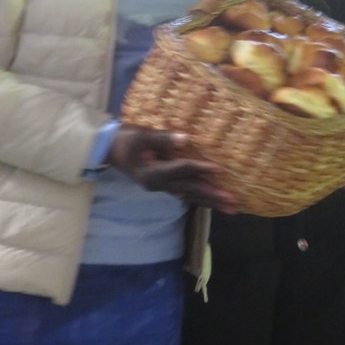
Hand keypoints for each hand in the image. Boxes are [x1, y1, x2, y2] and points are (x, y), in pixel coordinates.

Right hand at [107, 124, 236, 212]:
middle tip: (234, 203)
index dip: (200, 167)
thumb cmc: (126, 140)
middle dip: (213, 197)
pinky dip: (201, 197)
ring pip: (191, 196)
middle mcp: (159, 185)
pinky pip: (186, 193)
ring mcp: (162, 187)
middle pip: (191, 191)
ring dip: (211, 202)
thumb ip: (163, 139)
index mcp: (153, 174)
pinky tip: (212, 202)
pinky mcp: (164, 185)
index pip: (182, 170)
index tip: (220, 168)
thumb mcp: (141, 136)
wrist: (111, 150)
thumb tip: (186, 139)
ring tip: (231, 208)